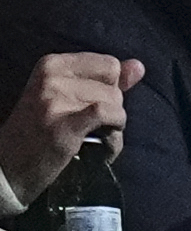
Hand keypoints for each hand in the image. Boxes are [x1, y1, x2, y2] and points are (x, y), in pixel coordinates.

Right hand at [0, 52, 140, 205]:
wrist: (10, 166)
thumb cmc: (42, 132)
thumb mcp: (69, 97)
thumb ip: (107, 81)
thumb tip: (139, 66)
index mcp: (52, 64)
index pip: (110, 65)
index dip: (111, 90)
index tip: (91, 107)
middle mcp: (51, 76)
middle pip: (115, 88)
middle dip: (113, 111)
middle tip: (90, 128)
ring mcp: (55, 99)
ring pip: (115, 105)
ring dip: (113, 129)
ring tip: (91, 140)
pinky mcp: (62, 124)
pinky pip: (108, 116)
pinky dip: (114, 136)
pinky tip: (101, 147)